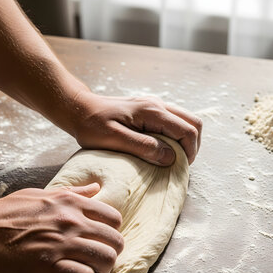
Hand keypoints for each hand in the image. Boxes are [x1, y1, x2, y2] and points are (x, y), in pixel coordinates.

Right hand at [0, 183, 122, 272]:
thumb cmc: (1, 214)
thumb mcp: (39, 194)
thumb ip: (70, 193)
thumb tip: (95, 188)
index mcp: (70, 203)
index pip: (113, 218)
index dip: (110, 233)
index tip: (99, 242)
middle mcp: (71, 221)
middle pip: (115, 241)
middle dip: (110, 254)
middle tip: (96, 263)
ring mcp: (62, 244)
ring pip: (106, 260)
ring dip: (102, 272)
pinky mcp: (49, 267)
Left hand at [69, 91, 201, 165]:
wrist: (79, 108)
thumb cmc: (91, 125)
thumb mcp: (114, 139)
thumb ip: (143, 147)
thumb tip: (170, 157)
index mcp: (152, 112)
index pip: (187, 130)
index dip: (190, 152)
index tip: (179, 168)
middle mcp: (158, 104)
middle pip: (194, 122)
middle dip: (192, 146)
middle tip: (179, 164)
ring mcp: (155, 105)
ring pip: (186, 120)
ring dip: (185, 141)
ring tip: (171, 159)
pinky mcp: (150, 109)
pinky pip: (174, 122)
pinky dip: (176, 136)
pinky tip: (162, 149)